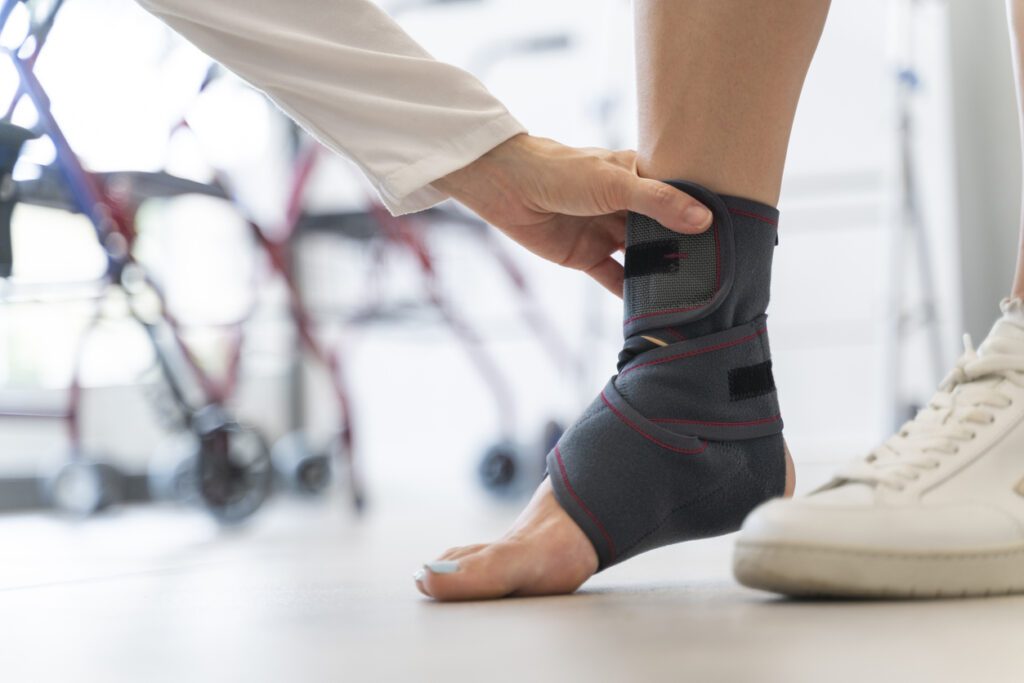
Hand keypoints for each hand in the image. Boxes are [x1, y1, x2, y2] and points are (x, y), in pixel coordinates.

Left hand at [432, 134, 711, 295]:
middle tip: (722, 274)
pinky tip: (656, 310)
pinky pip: (616, 279)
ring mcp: (607, 232)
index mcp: (639, 178)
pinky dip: (632, 293)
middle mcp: (628, 206)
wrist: (508, 188)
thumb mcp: (615, 184)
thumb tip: (704, 221)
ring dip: (663, 274)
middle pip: (665, 232)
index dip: (704, 215)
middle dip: (687, 250)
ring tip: (696, 295)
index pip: (681, 198)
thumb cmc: (562, 171)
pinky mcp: (587, 257)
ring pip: (644, 257)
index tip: (737, 234)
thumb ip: (658, 203)